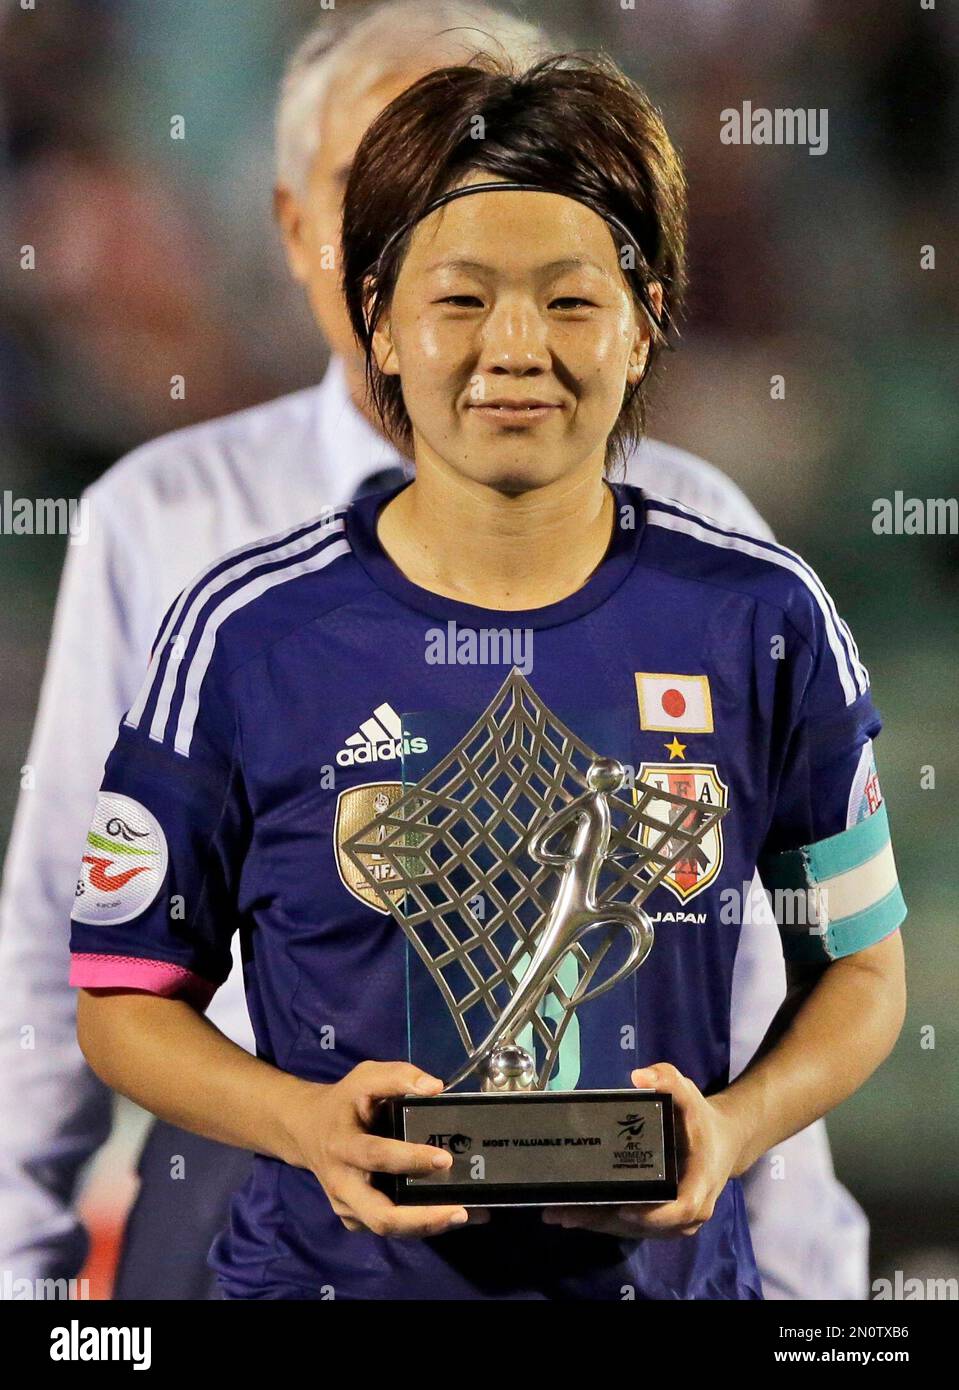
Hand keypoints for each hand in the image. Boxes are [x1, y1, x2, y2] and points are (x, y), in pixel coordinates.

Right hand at [285, 1060, 489, 1238]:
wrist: (307, 1130)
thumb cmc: (344, 1102)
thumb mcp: (365, 1077)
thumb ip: (398, 1076)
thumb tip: (435, 1088)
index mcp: (344, 1144)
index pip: (377, 1155)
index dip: (410, 1159)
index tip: (444, 1159)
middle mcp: (342, 1183)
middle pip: (380, 1216)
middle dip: (421, 1218)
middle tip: (459, 1211)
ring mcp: (346, 1206)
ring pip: (386, 1228)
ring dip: (427, 1226)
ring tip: (464, 1216)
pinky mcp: (353, 1219)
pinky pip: (387, 1228)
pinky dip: (419, 1226)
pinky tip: (448, 1216)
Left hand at [541, 1063, 744, 1238]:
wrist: (722, 1144)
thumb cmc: (701, 1121)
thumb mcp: (690, 1096)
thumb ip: (669, 1080)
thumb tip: (639, 1076)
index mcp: (699, 1182)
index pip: (681, 1209)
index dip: (654, 1215)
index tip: (624, 1210)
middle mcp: (689, 1210)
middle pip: (645, 1223)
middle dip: (605, 1219)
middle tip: (567, 1212)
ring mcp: (675, 1220)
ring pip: (634, 1228)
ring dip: (598, 1223)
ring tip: (560, 1214)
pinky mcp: (661, 1221)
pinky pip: (632, 1226)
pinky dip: (604, 1221)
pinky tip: (573, 1214)